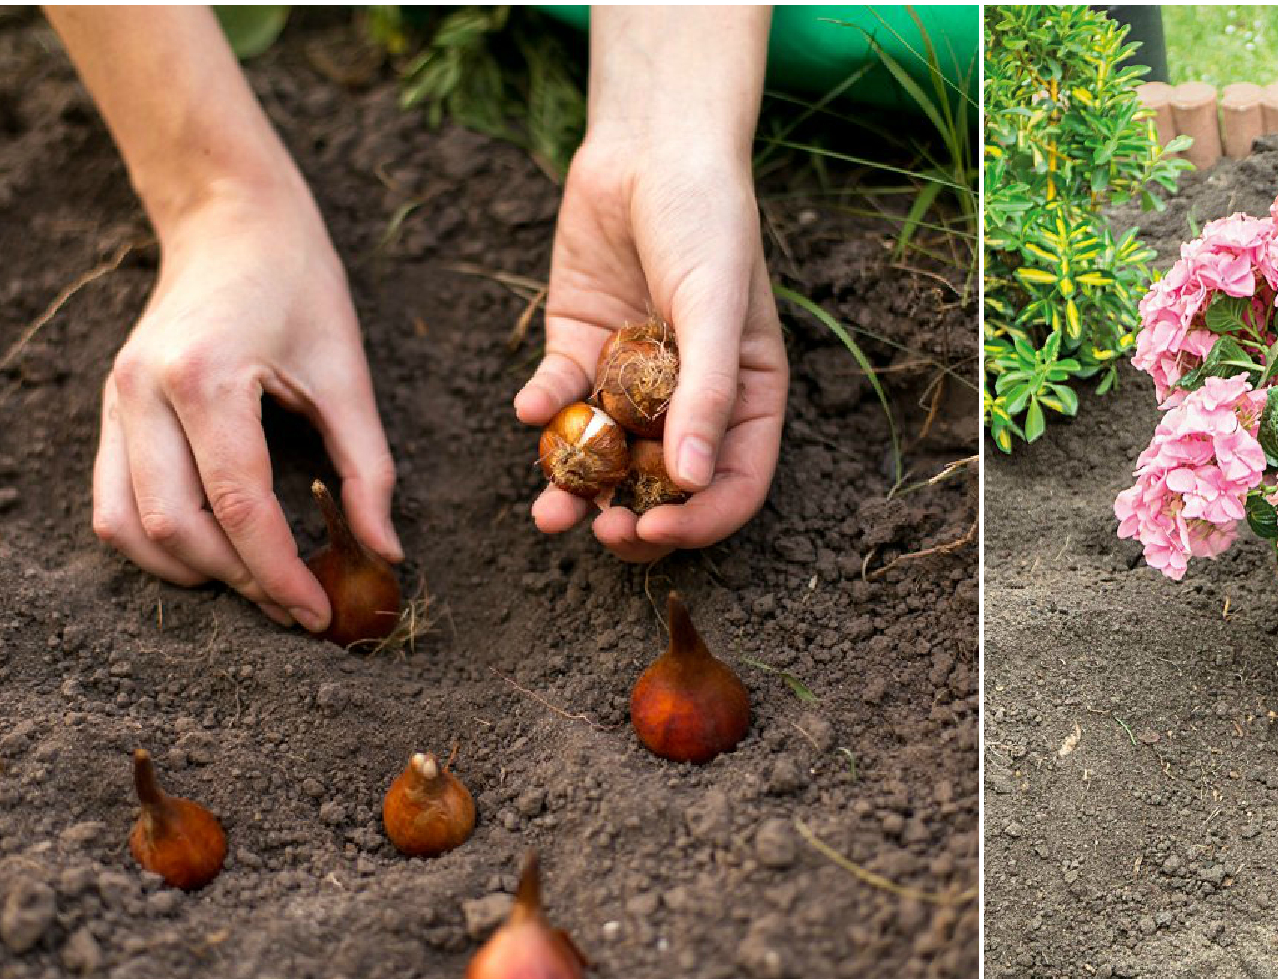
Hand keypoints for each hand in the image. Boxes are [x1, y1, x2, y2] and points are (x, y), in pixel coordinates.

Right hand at [92, 182, 401, 631]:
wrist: (231, 220)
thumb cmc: (299, 285)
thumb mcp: (349, 373)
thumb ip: (368, 468)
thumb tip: (384, 552)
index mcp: (206, 378)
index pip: (240, 505)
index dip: (280, 572)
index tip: (318, 614)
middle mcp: (143, 391)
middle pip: (177, 526)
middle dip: (239, 581)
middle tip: (296, 607)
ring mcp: (116, 400)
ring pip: (128, 525)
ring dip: (190, 572)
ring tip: (257, 585)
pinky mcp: (110, 408)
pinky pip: (112, 501)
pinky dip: (158, 542)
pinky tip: (215, 552)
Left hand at [514, 141, 787, 563]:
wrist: (650, 147)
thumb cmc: (708, 221)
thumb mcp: (717, 308)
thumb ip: (708, 394)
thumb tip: (693, 482)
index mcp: (746, 398)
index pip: (732, 483)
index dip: (698, 521)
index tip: (654, 531)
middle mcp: (691, 398)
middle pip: (664, 486)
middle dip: (631, 518)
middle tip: (599, 533)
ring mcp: (632, 378)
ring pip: (605, 455)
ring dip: (576, 488)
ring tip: (549, 511)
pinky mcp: (580, 347)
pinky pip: (561, 398)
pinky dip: (544, 409)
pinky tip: (530, 407)